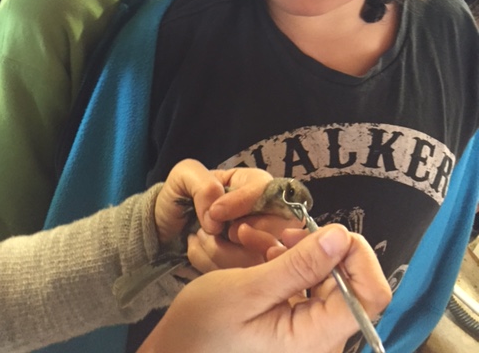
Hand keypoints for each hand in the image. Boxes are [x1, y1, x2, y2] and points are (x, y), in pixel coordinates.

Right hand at [136, 224, 391, 352]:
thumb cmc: (203, 330)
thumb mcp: (249, 290)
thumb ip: (298, 266)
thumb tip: (341, 237)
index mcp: (316, 340)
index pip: (371, 295)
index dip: (358, 255)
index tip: (326, 231)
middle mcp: (322, 343)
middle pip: (350, 284)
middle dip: (320, 248)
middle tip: (282, 233)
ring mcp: (309, 338)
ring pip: (327, 282)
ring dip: (300, 254)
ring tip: (261, 240)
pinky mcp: (296, 330)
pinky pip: (307, 291)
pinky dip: (289, 267)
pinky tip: (262, 254)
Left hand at [186, 178, 306, 271]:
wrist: (166, 227)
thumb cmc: (180, 195)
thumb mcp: (185, 175)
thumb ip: (204, 185)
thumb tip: (218, 215)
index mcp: (256, 184)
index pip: (269, 193)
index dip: (243, 204)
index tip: (214, 213)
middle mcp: (266, 215)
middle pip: (274, 231)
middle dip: (236, 237)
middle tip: (211, 231)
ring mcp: (261, 246)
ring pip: (256, 259)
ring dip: (219, 252)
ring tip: (199, 238)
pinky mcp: (249, 272)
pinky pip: (240, 279)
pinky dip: (212, 266)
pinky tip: (198, 251)